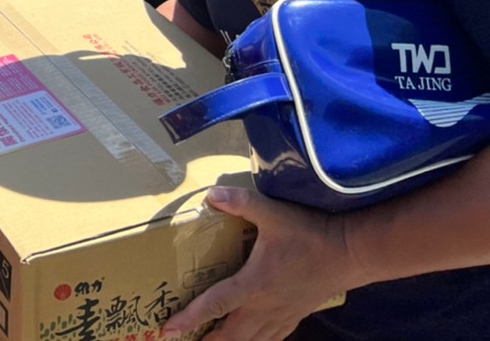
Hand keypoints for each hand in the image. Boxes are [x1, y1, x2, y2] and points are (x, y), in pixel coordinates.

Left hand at [160, 187, 350, 340]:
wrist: (352, 254)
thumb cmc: (310, 234)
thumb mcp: (272, 213)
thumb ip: (240, 202)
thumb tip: (210, 193)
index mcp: (253, 284)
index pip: (214, 305)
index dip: (189, 318)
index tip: (168, 330)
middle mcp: (265, 306)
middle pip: (230, 334)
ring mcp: (283, 314)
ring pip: (252, 340)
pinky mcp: (298, 314)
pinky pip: (274, 337)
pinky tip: (254, 340)